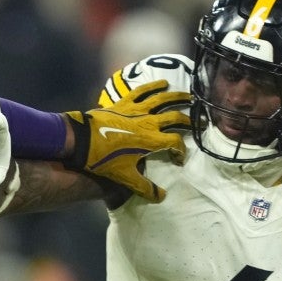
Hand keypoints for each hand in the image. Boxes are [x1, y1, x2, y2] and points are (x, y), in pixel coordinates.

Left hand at [62, 79, 189, 202]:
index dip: (181, 151)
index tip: (179, 159)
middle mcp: (148, 122)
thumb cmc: (104, 160)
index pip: (175, 143)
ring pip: (162, 100)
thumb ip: (144, 187)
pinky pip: (142, 91)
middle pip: (175, 118)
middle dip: (190, 120)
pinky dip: (153, 86)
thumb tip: (161, 197)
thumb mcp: (125, 177)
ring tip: (189, 96)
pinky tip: (162, 83)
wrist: (81, 140)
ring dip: (177, 97)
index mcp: (151, 141)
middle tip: (200, 122)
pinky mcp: (124, 103)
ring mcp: (136, 110)